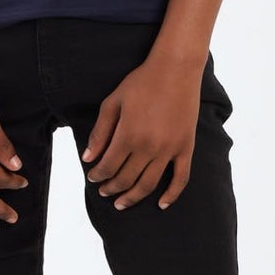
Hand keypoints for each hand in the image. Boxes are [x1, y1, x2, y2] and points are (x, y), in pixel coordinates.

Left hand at [81, 53, 204, 210]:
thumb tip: (88, 159)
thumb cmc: (141, 82)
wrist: (176, 69)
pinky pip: (181, 178)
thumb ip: (99, 132)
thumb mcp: (113, 103)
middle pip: (126, 179)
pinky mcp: (186, 147)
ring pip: (149, 184)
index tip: (93, 178)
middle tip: (104, 192)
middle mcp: (148, 147)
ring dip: (133, 197)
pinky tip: (161, 204)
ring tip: (122, 203)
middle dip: (112, 188)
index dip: (98, 175)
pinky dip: (171, 194)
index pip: (108, 166)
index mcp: (128, 135)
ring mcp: (169, 149)